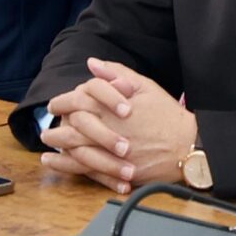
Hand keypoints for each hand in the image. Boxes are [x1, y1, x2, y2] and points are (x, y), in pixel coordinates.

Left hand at [38, 58, 194, 195]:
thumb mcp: (144, 86)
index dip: (62, 103)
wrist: (188, 145)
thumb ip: (116, 73)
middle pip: (70, 129)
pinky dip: (70, 169)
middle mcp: (107, 129)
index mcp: (110, 106)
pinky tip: (61, 167)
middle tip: (46, 132)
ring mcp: (111, 152)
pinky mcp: (118, 171)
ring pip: (75, 151)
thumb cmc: (167, 115)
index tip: (55, 106)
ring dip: (58, 151)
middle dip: (54, 131)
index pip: (76, 101)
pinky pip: (87, 171)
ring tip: (47, 152)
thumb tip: (92, 63)